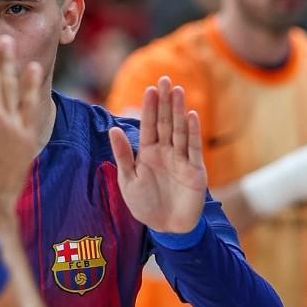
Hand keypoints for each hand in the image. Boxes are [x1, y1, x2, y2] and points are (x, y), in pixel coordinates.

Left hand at [110, 75, 207, 233]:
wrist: (166, 228)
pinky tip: (191, 115)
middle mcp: (165, 152)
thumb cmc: (145, 205)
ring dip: (178, 111)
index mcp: (147, 153)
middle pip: (165, 122)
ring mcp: (181, 159)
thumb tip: (112, 128)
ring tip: (178, 90)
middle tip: (166, 79)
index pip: (148, 125)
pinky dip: (192, 132)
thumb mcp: (128, 179)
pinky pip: (192, 148)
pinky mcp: (194, 170)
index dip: (149, 107)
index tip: (150, 88)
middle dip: (165, 102)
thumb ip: (122, 154)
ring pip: (179, 130)